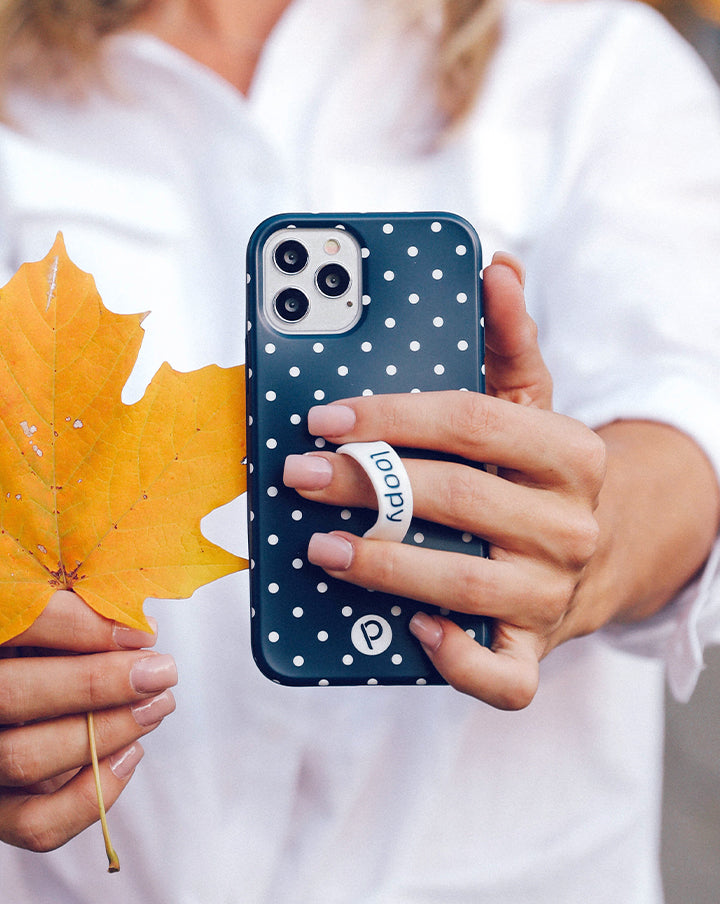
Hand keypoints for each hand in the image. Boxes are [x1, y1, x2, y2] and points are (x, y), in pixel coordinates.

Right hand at [0, 591, 176, 851]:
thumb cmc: (50, 639)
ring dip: (106, 732)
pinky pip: (34, 822)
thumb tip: (142, 631)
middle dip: (99, 684)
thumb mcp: (53, 611)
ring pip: (25, 758)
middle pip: (14, 695)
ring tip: (157, 706)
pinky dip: (90, 797)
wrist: (30, 690)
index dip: (78, 626)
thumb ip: (81, 611)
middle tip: (161, 672)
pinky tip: (130, 755)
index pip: (17, 625)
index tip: (142, 632)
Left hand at [283, 255, 605, 707]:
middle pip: (456, 499)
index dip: (392, 417)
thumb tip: (498, 268)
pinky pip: (504, 675)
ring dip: (384, 568)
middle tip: (298, 476)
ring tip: (319, 548)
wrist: (601, 551)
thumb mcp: (531, 400)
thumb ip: (508, 338)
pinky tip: (410, 631)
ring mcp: (553, 593)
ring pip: (465, 585)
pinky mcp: (535, 649)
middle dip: (366, 486)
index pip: (471, 423)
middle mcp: (570, 524)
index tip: (325, 418)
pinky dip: (459, 663)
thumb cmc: (537, 471)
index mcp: (568, 453)